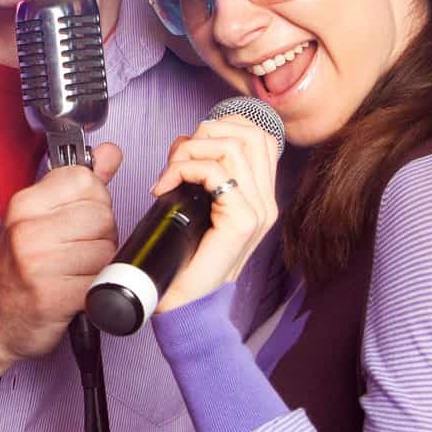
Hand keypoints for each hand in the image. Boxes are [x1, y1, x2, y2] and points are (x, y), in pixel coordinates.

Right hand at [0, 143, 122, 374]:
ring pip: (107, 248)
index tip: (79, 218)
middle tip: (76, 251)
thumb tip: (110, 152)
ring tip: (76, 271)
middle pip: (102, 214)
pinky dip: (97, 289)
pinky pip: (102, 281)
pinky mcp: (54, 295)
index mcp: (24, 204)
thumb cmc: (19, 269)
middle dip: (101, 235)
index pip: (85, 180)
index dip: (94, 200)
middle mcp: (27, 230)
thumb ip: (79, 184)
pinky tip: (77, 291)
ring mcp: (38, 263)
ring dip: (101, 264)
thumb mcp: (40, 217)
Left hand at [150, 116, 279, 312]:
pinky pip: (215, 172)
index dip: (222, 125)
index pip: (258, 135)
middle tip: (176, 160)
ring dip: (189, 151)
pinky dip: (183, 169)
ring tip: (169, 175)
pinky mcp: (242, 222)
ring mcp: (258, 212)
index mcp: (259, 196)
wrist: (185, 305)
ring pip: (232, 146)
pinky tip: (165, 187)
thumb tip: (186, 140)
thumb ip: (200, 173)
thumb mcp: (195, 206)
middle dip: (204, 133)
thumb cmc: (186, 260)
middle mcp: (266, 202)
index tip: (188, 147)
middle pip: (248, 133)